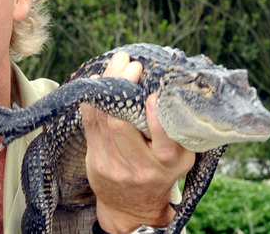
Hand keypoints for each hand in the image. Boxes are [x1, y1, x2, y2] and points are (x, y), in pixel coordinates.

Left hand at [80, 52, 194, 232]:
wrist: (133, 207)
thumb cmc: (161, 173)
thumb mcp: (180, 157)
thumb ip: (177, 129)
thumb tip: (170, 87)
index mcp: (168, 163)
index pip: (163, 140)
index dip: (156, 117)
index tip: (154, 95)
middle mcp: (140, 166)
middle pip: (121, 124)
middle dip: (122, 88)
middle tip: (129, 63)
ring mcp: (114, 165)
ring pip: (102, 120)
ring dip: (106, 87)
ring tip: (115, 65)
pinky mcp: (95, 160)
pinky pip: (89, 124)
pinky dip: (92, 100)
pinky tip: (97, 82)